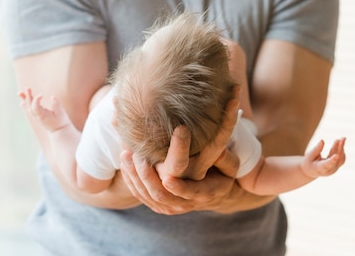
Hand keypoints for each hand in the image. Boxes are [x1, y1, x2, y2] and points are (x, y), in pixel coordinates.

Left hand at [18, 88, 69, 132]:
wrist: (59, 131)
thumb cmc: (61, 121)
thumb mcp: (61, 113)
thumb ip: (57, 105)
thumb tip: (53, 96)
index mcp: (43, 116)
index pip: (36, 108)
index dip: (37, 100)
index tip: (42, 94)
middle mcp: (38, 117)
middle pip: (30, 106)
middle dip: (28, 97)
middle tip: (27, 88)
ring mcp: (36, 117)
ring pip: (28, 108)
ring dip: (25, 100)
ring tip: (19, 93)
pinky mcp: (37, 116)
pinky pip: (30, 110)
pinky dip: (26, 105)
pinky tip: (22, 101)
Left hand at [119, 95, 240, 214]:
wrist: (211, 188)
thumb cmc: (221, 170)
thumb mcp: (230, 163)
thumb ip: (225, 154)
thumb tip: (218, 150)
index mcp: (205, 193)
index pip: (190, 190)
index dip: (180, 186)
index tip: (168, 176)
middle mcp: (185, 202)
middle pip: (160, 193)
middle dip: (146, 174)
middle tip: (137, 153)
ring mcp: (169, 205)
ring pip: (146, 194)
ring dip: (134, 174)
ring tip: (126, 152)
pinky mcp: (157, 202)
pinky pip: (139, 193)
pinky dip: (130, 177)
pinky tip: (125, 158)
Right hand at [301, 137, 345, 177]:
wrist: (311, 171)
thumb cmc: (309, 162)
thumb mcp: (309, 156)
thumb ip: (316, 149)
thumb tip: (322, 141)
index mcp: (320, 168)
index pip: (327, 165)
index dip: (332, 160)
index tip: (337, 155)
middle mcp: (329, 170)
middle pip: (336, 160)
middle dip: (339, 148)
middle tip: (342, 138)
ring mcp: (334, 169)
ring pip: (341, 158)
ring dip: (342, 148)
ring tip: (343, 138)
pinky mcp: (336, 166)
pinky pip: (342, 158)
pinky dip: (341, 150)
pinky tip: (341, 142)